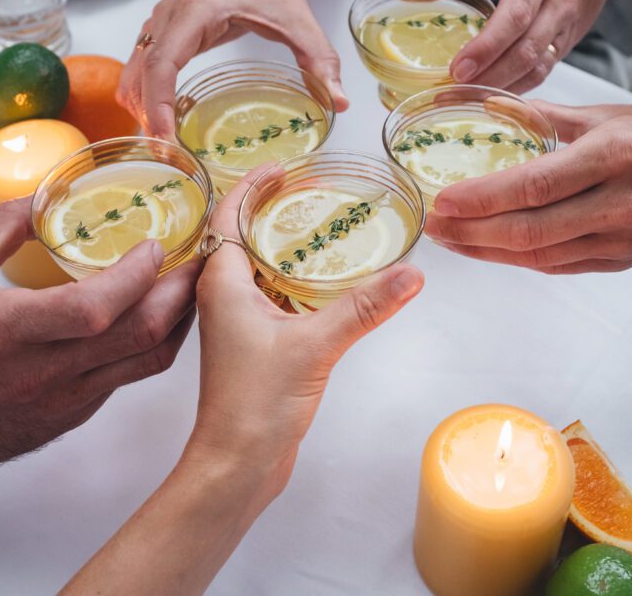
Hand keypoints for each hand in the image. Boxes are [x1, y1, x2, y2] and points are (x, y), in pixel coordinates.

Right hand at [0, 199, 199, 495]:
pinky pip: (130, 377)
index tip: (154, 246)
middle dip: (184, 292)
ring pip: (149, 361)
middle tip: (201, 258)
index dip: (136, 276)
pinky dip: (153, 343)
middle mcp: (50, 370)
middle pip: (142, 336)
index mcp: (14, 331)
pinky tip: (157, 316)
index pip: (95, 307)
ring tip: (193, 283)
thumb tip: (43, 194)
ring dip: (181, 319)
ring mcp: (69, 398)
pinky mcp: (76, 415)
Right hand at [118, 0, 347, 138]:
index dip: (159, 102)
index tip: (165, 137)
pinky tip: (163, 122)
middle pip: (140, 72)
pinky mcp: (159, 32)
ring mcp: (158, 23)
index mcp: (196, 11)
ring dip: (141, 108)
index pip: (162, 62)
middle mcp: (168, 16)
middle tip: (164, 157)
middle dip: (147, 115)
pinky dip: (144, 96)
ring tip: (163, 147)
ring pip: (133, 72)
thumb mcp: (299, 20)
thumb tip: (340, 101)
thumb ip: (320, 60)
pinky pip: (139, 68)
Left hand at [186, 172, 423, 493]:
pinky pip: (268, 293)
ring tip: (317, 223)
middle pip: (240, 234)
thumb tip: (409, 274)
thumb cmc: (255, 404)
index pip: (228, 214)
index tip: (281, 167)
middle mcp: (222, 295)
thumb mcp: (316, 345)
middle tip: (306, 188)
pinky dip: (290, 276)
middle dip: (269, 208)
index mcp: (222, 282)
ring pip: (255, 266)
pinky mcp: (252, 342)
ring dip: (279, 243)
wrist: (237, 464)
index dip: (251, 185)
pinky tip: (320, 279)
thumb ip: (364, 307)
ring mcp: (236, 320)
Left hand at [407, 0, 631, 92]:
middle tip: (454, 91)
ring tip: (468, 100)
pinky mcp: (570, 42)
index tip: (458, 68)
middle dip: (490, 77)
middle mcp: (556, 6)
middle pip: (526, 52)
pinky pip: (545, 71)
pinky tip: (495, 96)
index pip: (514, 17)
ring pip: (537, 68)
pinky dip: (520, 87)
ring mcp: (566, 28)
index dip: (487, 47)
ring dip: (504, 89)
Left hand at [425, 101, 631, 272]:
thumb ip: (547, 116)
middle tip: (434, 225)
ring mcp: (621, 240)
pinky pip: (562, 266)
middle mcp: (616, 205)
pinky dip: (521, 260)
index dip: (483, 199)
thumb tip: (494, 107)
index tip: (443, 200)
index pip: (533, 186)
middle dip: (473, 232)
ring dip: (489, 252)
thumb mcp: (608, 115)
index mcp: (609, 158)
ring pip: (541, 256)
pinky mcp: (623, 261)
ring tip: (451, 240)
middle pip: (530, 230)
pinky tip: (492, 251)